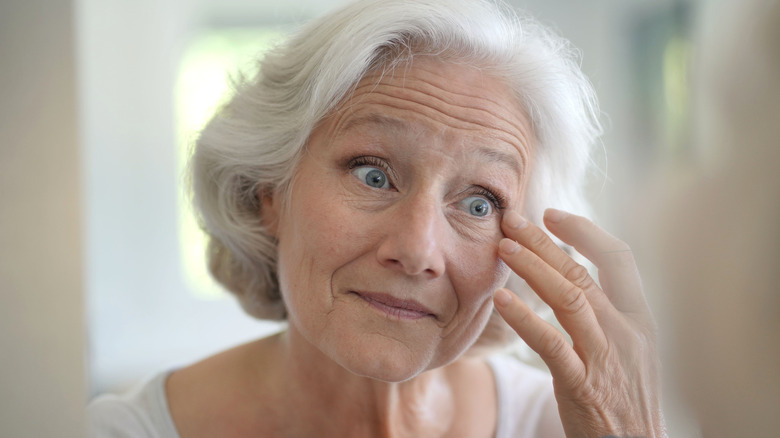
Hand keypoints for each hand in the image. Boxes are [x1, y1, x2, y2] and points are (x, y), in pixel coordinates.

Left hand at [493, 208, 664, 437]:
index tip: (551, 214)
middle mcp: (625, 331)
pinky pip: (551, 344)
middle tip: (512, 219)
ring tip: (503, 247)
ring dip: (533, 268)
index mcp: (639, 318)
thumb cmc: (625, 397)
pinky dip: (525, 319)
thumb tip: (573, 274)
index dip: (584, 231)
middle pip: (583, 272)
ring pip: (570, 298)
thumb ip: (606, 313)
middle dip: (544, 242)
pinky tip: (501, 299)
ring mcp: (606, 358)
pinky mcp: (584, 385)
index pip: (618, 258)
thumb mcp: (628, 348)